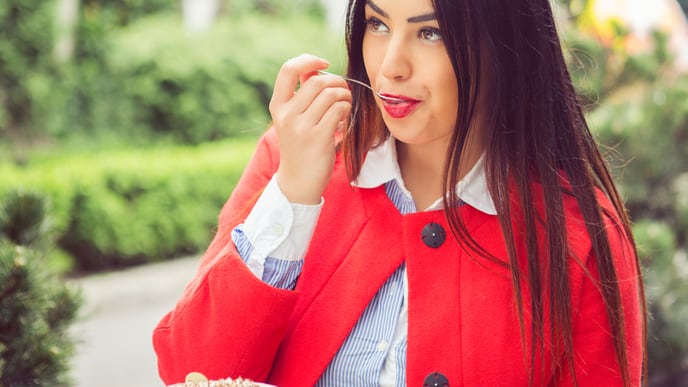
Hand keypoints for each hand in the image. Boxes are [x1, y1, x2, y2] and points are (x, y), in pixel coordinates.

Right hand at [269, 54, 351, 203]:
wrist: (298, 181)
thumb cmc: (300, 146)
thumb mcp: (292, 119)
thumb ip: (301, 94)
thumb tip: (315, 67)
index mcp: (278, 106)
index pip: (288, 69)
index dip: (308, 60)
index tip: (324, 63)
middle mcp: (286, 114)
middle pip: (318, 81)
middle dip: (337, 82)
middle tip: (343, 92)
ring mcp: (301, 126)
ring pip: (331, 94)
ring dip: (345, 96)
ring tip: (344, 105)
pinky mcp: (318, 137)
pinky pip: (339, 109)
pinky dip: (346, 109)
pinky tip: (344, 117)